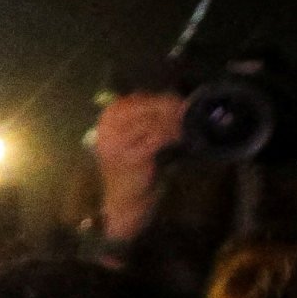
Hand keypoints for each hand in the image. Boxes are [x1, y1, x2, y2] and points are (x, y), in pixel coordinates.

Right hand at [88, 90, 184, 246]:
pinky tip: (182, 137)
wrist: (124, 199)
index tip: (180, 102)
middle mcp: (108, 128)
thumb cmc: (132, 167)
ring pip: (153, 122)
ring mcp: (117, 142)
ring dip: (174, 122)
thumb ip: (145, 117)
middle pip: (146, 108)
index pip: (136, 100)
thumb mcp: (133, 137)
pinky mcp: (131, 156)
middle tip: (189, 111)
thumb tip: (172, 98)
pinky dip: (172, 135)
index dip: (161, 99)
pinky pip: (157, 138)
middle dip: (170, 108)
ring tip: (188, 125)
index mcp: (107, 119)